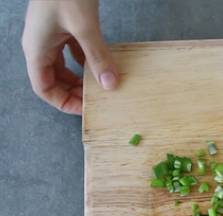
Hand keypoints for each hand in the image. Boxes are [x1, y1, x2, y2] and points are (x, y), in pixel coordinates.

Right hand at [22, 0, 117, 114]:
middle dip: (75, 92)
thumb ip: (97, 56)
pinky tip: (103, 64)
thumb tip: (110, 84)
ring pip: (64, 66)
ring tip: (103, 85)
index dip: (63, 102)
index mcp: (37, 49)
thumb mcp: (84, 26)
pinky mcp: (63, 25)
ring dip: (82, 77)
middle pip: (54, 79)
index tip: (86, 108)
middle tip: (99, 99)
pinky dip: (87, 60)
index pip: (44, 88)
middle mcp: (41, 44)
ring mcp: (51, 34)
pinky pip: (73, 51)